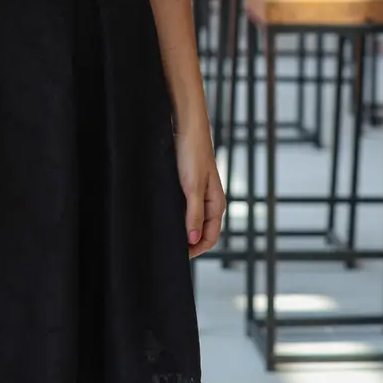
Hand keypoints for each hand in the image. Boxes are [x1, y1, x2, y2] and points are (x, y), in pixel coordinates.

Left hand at [175, 127, 225, 258]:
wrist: (186, 127)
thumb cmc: (192, 153)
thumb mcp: (192, 187)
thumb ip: (194, 214)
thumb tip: (193, 240)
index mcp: (216, 203)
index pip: (210, 237)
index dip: (196, 249)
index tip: (180, 256)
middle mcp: (210, 200)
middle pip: (202, 231)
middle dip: (189, 242)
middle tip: (170, 248)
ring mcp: (199, 192)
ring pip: (193, 219)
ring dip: (183, 228)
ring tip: (167, 234)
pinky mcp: (188, 184)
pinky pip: (185, 206)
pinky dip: (178, 215)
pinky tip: (166, 215)